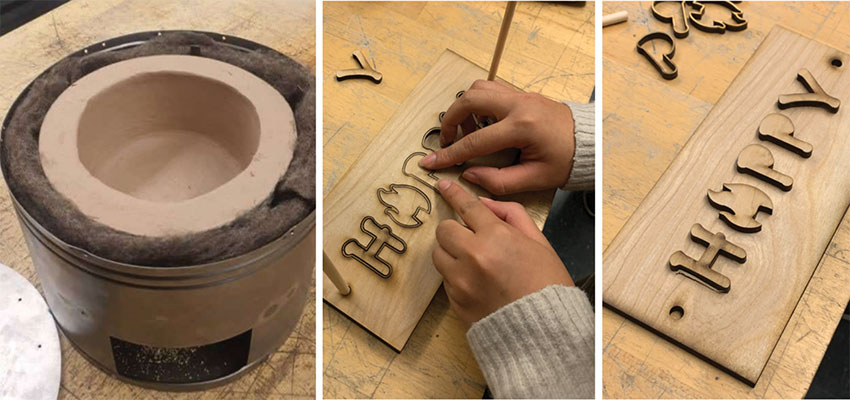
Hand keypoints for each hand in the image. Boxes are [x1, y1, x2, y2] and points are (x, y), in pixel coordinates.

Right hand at [419, 80, 575, 194]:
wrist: (588, 143)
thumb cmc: (565, 161)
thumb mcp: (534, 179)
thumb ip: (498, 180)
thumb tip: (470, 174)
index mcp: (522, 127)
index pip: (475, 141)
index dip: (449, 154)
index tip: (431, 162)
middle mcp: (519, 104)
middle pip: (470, 99)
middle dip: (450, 120)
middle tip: (447, 141)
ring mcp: (520, 94)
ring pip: (479, 87)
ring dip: (464, 107)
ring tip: (467, 132)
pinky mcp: (522, 93)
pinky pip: (491, 89)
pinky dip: (479, 102)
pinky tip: (482, 123)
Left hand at [432, 179, 573, 328]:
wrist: (543, 331)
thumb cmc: (546, 285)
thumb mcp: (538, 242)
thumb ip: (511, 215)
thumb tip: (484, 204)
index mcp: (496, 237)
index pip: (467, 207)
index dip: (454, 194)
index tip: (443, 187)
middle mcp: (473, 257)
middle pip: (444, 230)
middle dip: (454, 229)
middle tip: (469, 237)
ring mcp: (460, 281)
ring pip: (439, 254)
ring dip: (451, 252)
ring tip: (473, 261)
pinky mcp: (454, 301)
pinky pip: (445, 279)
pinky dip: (456, 275)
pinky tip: (477, 281)